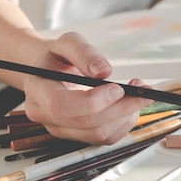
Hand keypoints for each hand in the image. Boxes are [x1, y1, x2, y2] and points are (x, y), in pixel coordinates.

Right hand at [22, 32, 151, 144]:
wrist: (51, 71)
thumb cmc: (58, 57)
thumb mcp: (67, 42)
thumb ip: (84, 52)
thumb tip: (104, 71)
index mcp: (38, 91)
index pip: (60, 106)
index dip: (92, 101)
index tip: (117, 88)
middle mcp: (46, 116)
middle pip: (85, 123)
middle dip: (119, 108)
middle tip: (142, 90)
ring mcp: (62, 129)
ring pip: (98, 134)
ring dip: (125, 116)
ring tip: (138, 94)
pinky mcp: (78, 135)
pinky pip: (106, 138)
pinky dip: (124, 123)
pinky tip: (130, 105)